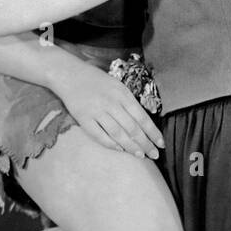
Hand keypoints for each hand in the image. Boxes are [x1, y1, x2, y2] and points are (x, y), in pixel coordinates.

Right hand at [50, 60, 164, 159]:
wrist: (70, 74)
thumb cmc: (96, 80)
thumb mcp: (117, 85)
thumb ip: (129, 102)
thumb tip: (143, 122)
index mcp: (122, 94)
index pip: (142, 117)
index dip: (153, 132)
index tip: (161, 143)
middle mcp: (111, 103)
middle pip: (132, 128)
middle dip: (146, 143)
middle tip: (154, 154)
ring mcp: (97, 111)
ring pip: (118, 134)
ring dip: (131, 146)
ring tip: (140, 155)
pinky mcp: (84, 119)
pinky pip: (99, 135)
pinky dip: (111, 144)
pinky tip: (120, 150)